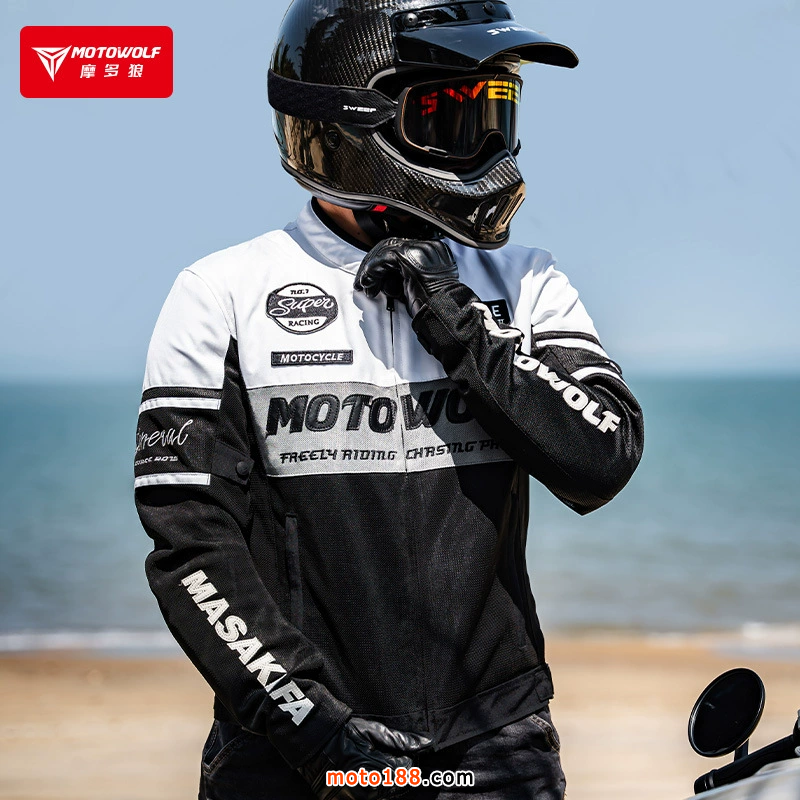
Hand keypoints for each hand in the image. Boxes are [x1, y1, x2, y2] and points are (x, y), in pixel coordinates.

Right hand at [298, 716, 432, 799]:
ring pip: (385, 795)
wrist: (316, 744)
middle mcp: (370, 790)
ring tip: (374, 764)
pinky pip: (370, 798)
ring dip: (386, 782)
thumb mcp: (375, 731)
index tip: (401, 752)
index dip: (407, 760)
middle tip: (385, 756)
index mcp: (379, 771)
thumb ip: (402, 740)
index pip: (407, 772)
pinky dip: (373, 789)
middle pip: (397, 786)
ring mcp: (358, 799)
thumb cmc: (346, 734)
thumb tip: (427, 742)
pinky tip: (367, 775)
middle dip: (398, 772)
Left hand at [355, 237, 459, 317]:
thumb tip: (383, 277)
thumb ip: (403, 276)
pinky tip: (368, 283)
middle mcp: (428, 247)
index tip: (373, 278)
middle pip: (391, 246)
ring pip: (385, 251)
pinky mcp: (409, 257)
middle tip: (364, 281)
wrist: (443, 314)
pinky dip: (371, 271)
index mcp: (433, 252)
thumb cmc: (433, 307)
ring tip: (365, 285)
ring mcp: (420, 250)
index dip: (383, 263)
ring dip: (370, 270)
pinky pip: (383, 259)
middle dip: (373, 265)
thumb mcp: (417, 287)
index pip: (400, 249)